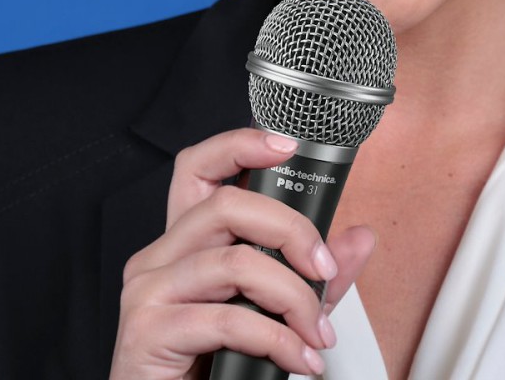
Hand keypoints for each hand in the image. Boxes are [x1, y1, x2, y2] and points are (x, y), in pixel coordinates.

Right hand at [109, 128, 374, 379]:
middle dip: (291, 231)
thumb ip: (311, 276)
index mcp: (184, 243)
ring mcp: (147, 291)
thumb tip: (358, 238)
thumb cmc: (208, 365)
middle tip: (325, 270)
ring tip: (316, 334)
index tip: (286, 147)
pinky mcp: (146, 330)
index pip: (198, 169)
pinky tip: (298, 359)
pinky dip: (277, 340)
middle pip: (225, 205)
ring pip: (234, 262)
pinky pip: (226, 320)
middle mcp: (158, 257)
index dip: (239, 146)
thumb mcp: (271, 312)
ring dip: (294, 298)